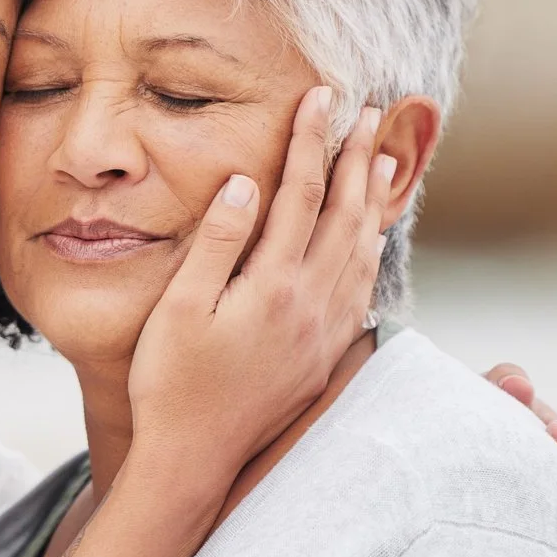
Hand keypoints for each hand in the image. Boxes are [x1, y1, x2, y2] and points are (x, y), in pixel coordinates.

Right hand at [126, 86, 390, 484]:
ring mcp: (324, 333)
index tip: (321, 97)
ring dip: (374, 199)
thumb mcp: (180, 307)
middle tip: (369, 111)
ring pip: (363, 250)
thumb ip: (217, 242)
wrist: (194, 459)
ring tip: (385, 158)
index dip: (312, 140)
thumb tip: (245, 184)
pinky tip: (371, 238)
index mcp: (274, 285)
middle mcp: (311, 305)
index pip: (301, 193)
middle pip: (345, 214)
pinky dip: (372, 250)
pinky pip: (362, 289)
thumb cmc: (172, 383)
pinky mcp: (325, 356)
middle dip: (357, 157)